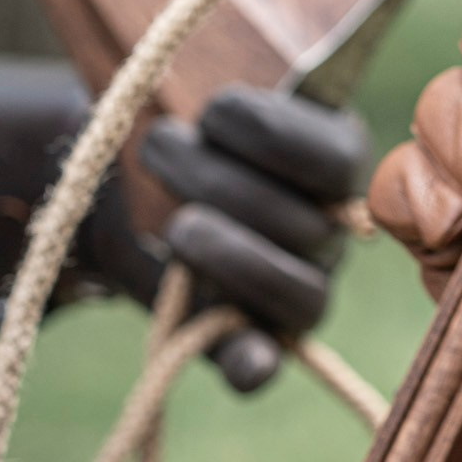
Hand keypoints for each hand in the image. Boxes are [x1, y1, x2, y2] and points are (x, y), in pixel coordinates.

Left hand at [139, 85, 369, 391]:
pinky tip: (249, 365)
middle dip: (220, 184)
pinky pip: (265, 358)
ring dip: (224, 253)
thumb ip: (234, 110)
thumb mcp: (205, 107)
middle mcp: (329, 228)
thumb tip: (273, 96)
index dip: (273, 135)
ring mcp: (298, 286)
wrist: (126, 192)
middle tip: (163, 149)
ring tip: (175, 222)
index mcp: (334, 161)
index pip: (336, 159)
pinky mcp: (252, 336)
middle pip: (303, 223)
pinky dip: (256, 363)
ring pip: (294, 288)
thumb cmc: (179, 135)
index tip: (210, 110)